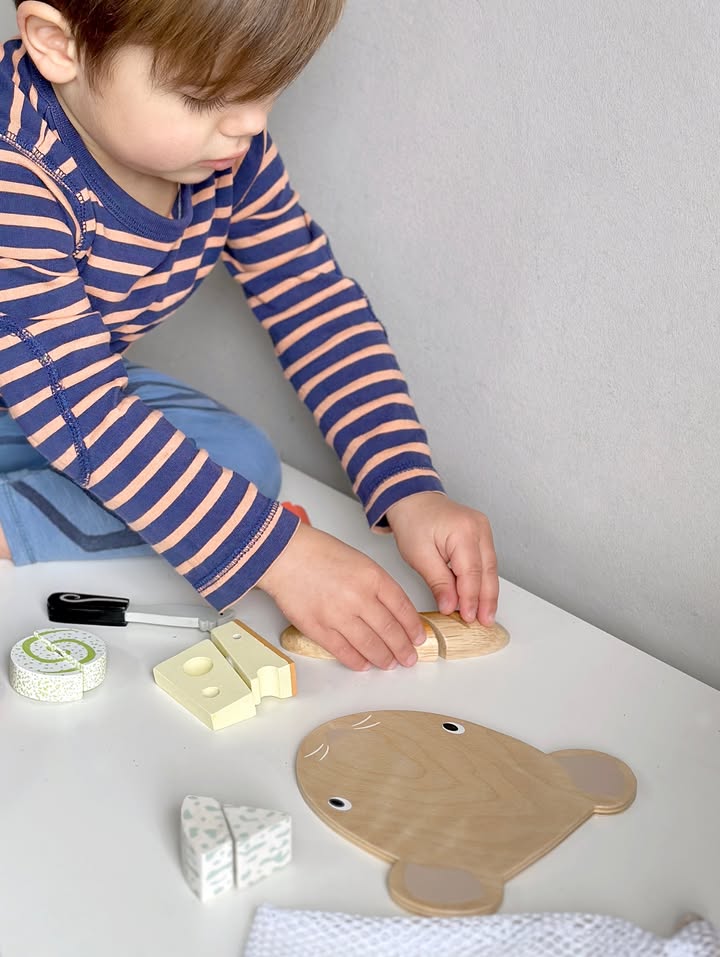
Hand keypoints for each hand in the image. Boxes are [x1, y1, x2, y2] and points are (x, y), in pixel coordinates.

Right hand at [256, 523, 424, 670]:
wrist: (284, 555)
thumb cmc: (319, 554)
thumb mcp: (359, 561)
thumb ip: (377, 586)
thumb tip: (393, 613)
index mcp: (373, 577)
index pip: (402, 609)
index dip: (413, 628)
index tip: (418, 638)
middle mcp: (358, 597)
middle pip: (390, 631)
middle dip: (403, 649)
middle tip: (409, 658)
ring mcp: (338, 615)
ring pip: (370, 646)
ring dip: (383, 658)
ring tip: (389, 664)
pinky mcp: (318, 629)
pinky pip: (343, 651)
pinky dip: (357, 661)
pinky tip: (364, 664)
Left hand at [386, 493, 498, 625]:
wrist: (412, 500)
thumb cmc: (413, 521)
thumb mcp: (419, 555)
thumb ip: (438, 582)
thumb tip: (451, 605)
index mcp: (463, 530)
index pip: (471, 572)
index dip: (470, 598)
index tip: (467, 616)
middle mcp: (479, 528)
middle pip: (488, 571)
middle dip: (486, 599)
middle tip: (484, 621)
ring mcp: (483, 529)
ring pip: (490, 568)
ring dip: (487, 592)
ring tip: (485, 615)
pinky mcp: (481, 534)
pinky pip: (486, 561)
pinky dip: (483, 580)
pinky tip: (480, 596)